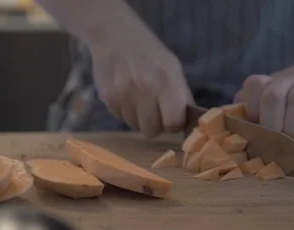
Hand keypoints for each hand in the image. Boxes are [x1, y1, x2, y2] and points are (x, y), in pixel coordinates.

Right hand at [91, 23, 193, 137]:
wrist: (115, 34)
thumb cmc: (150, 54)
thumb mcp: (173, 68)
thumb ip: (180, 96)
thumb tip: (187, 124)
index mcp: (167, 80)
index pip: (173, 122)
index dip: (174, 124)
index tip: (172, 118)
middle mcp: (145, 87)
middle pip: (152, 130)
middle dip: (155, 124)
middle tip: (155, 111)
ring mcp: (124, 93)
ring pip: (135, 126)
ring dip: (139, 118)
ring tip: (139, 98)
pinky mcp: (107, 97)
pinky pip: (121, 118)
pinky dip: (126, 110)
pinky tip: (126, 93)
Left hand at [234, 47, 293, 135]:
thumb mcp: (277, 89)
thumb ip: (256, 102)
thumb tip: (233, 118)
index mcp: (270, 80)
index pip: (252, 86)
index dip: (251, 108)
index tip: (256, 125)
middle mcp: (287, 79)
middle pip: (271, 97)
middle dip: (271, 123)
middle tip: (276, 139)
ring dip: (292, 125)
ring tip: (293, 136)